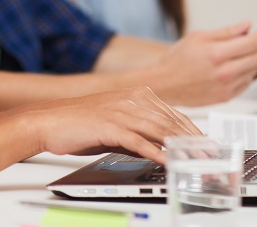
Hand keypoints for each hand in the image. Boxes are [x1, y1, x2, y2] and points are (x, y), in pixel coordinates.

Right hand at [32, 87, 200, 164]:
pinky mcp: (110, 125)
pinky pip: (139, 141)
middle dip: (193, 142)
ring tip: (197, 162)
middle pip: (171, 122)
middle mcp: (131, 100)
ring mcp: (121, 111)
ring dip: (181, 148)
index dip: (192, 132)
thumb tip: (159, 149)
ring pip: (159, 130)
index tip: (207, 146)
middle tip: (209, 158)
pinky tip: (168, 162)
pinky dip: (156, 152)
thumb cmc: (77, 124)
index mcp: (134, 95)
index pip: (172, 114)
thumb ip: (138, 133)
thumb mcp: (114, 125)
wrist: (47, 120)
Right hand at [154, 21, 256, 105]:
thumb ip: (226, 32)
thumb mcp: (198, 37)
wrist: (163, 84)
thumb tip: (245, 26)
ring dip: (251, 60)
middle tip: (249, 40)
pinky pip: (246, 83)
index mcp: (216, 54)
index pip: (252, 42)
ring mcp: (226, 87)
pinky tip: (232, 68)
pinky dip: (245, 73)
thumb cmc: (175, 61)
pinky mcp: (226, 97)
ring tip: (235, 55)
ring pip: (254, 71)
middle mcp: (224, 72)